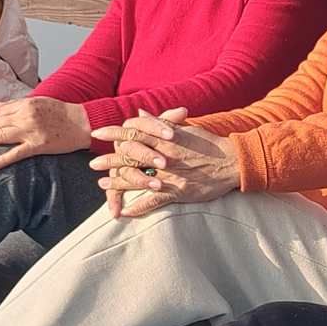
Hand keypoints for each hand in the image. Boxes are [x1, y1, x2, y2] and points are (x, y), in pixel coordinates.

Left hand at [0, 97, 90, 169]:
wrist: (82, 122)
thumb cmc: (60, 113)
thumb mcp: (37, 102)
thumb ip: (15, 104)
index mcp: (23, 104)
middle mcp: (24, 115)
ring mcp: (31, 130)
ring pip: (1, 136)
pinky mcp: (39, 144)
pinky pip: (18, 152)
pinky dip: (4, 159)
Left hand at [91, 108, 239, 217]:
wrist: (233, 162)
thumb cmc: (210, 144)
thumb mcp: (185, 128)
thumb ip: (160, 122)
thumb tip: (140, 113)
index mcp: (165, 138)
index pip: (133, 132)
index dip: (114, 133)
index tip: (97, 132)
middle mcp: (164, 155)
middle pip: (130, 156)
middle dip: (110, 160)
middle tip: (92, 164)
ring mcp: (170, 175)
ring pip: (138, 179)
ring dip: (118, 183)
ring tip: (103, 185)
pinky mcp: (178, 191)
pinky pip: (154, 201)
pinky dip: (138, 207)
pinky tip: (125, 211)